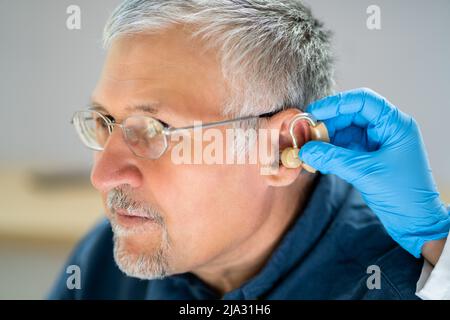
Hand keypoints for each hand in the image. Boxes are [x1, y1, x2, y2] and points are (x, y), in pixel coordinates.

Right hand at [299, 88, 449, 257]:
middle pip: (351, 115)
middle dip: (327, 123)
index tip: (314, 112)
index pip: (363, 101)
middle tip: (306, 133)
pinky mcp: (369, 158)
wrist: (416, 222)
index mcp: (395, 125)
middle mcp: (386, 129)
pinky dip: (331, 152)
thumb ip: (333, 158)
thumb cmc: (404, 195)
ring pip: (346, 131)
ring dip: (327, 139)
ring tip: (309, 148)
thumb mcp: (364, 172)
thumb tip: (306, 149)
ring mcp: (378, 143)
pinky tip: (317, 158)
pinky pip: (345, 147)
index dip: (336, 104)